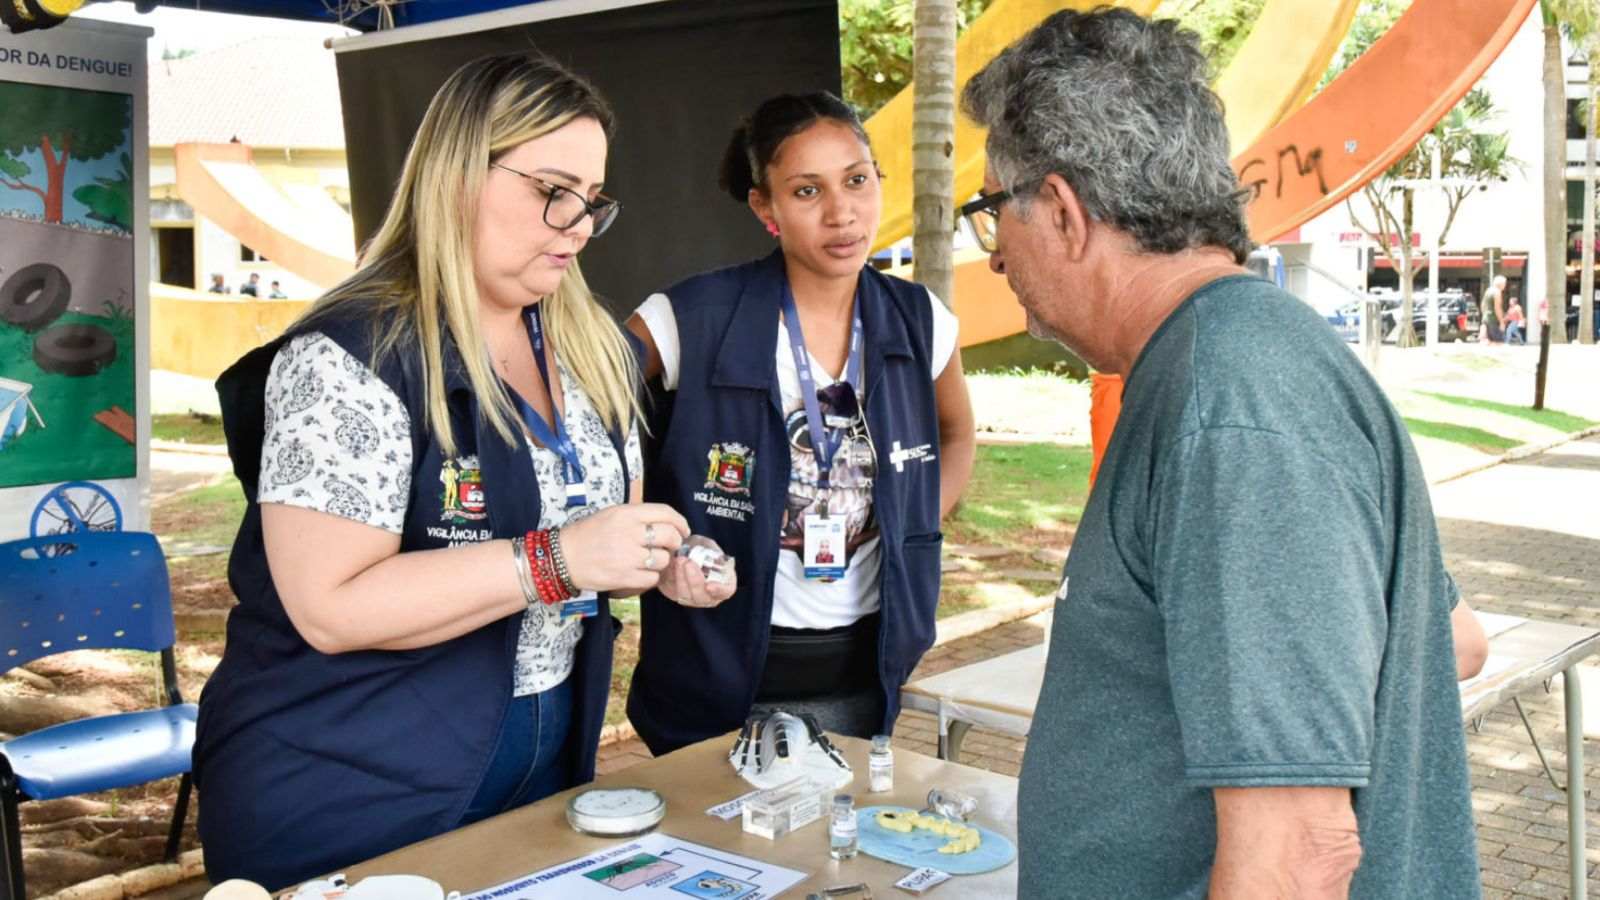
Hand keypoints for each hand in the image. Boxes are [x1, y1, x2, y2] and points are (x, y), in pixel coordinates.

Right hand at [559, 503, 687, 594]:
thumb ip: (637, 517)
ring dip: (661, 562)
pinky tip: (640, 573)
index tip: (683, 530)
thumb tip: (666, 523)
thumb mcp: (611, 514)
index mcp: (626, 514)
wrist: (562, 558)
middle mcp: (629, 533)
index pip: (666, 513)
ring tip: (649, 561)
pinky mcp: (624, 577)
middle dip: (675, 543)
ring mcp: (627, 556)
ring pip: (663, 559)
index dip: (680, 522)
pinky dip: (650, 577)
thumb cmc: (586, 535)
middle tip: (670, 547)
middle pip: (670, 536)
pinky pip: (652, 578)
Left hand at [656, 554, 736, 607]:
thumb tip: (709, 555)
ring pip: (688, 597)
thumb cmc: (698, 547)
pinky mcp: (677, 596)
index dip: (719, 590)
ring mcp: (693, 598)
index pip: (726, 591)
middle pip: (704, 598)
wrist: (678, 550)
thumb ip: (709, 550)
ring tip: (679, 560)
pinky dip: (672, 579)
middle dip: (695, 582)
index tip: (709, 585)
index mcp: (724, 582)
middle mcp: (710, 594)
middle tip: (688, 563)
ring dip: (682, 579)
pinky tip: (671, 565)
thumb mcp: (706, 544)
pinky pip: (674, 593)